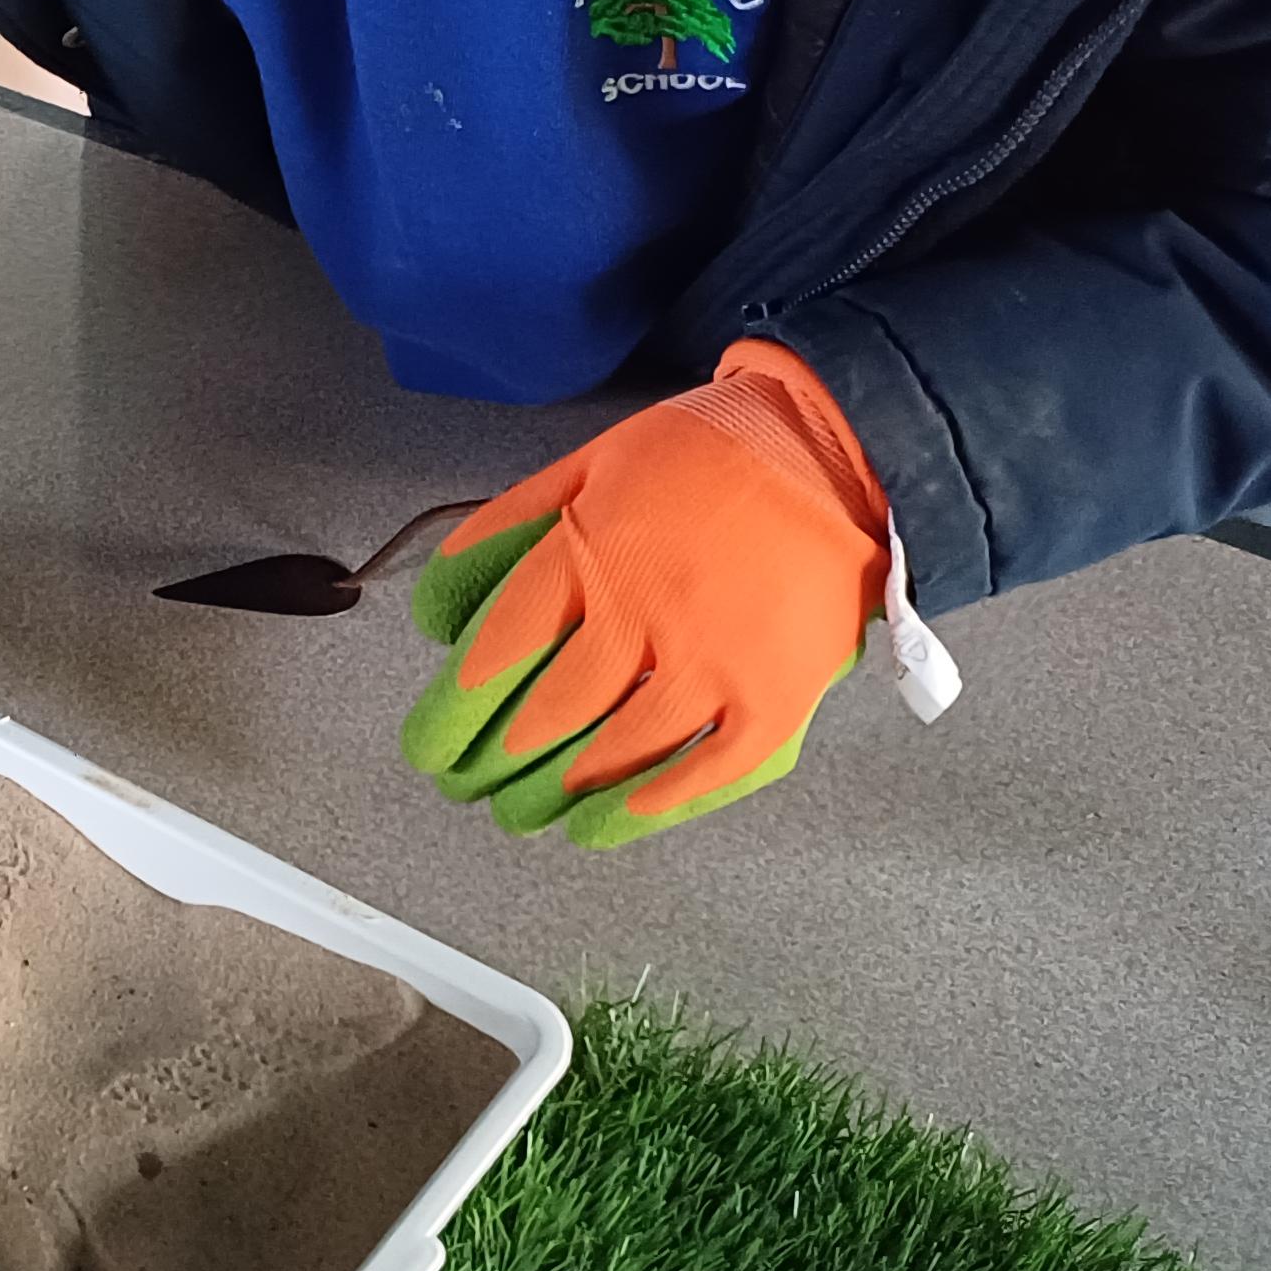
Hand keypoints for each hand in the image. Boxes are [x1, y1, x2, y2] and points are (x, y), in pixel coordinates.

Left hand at [399, 341, 886, 846]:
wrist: (839, 449)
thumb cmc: (708, 451)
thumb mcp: (588, 465)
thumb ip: (508, 529)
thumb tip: (439, 605)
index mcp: (592, 550)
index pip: (500, 648)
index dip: (455, 707)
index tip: (431, 743)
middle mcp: (648, 612)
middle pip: (551, 708)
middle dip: (496, 759)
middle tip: (467, 783)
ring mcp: (717, 661)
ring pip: (620, 749)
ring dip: (558, 791)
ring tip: (520, 811)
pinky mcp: (777, 696)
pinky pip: (709, 770)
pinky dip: (651, 804)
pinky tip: (604, 822)